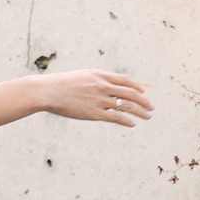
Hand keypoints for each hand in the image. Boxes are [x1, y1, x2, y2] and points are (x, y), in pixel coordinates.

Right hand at [37, 70, 152, 125]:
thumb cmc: (62, 84)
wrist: (47, 91)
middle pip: (131, 93)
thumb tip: (107, 85)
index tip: (144, 92)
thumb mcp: (83, 76)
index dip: (137, 86)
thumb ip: (97, 79)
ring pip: (127, 106)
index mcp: (101, 75)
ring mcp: (100, 100)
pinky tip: (132, 124)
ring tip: (148, 116)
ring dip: (140, 112)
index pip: (126, 80)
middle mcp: (104, 86)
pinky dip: (126, 121)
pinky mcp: (95, 113)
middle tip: (152, 107)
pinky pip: (116, 117)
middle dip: (144, 101)